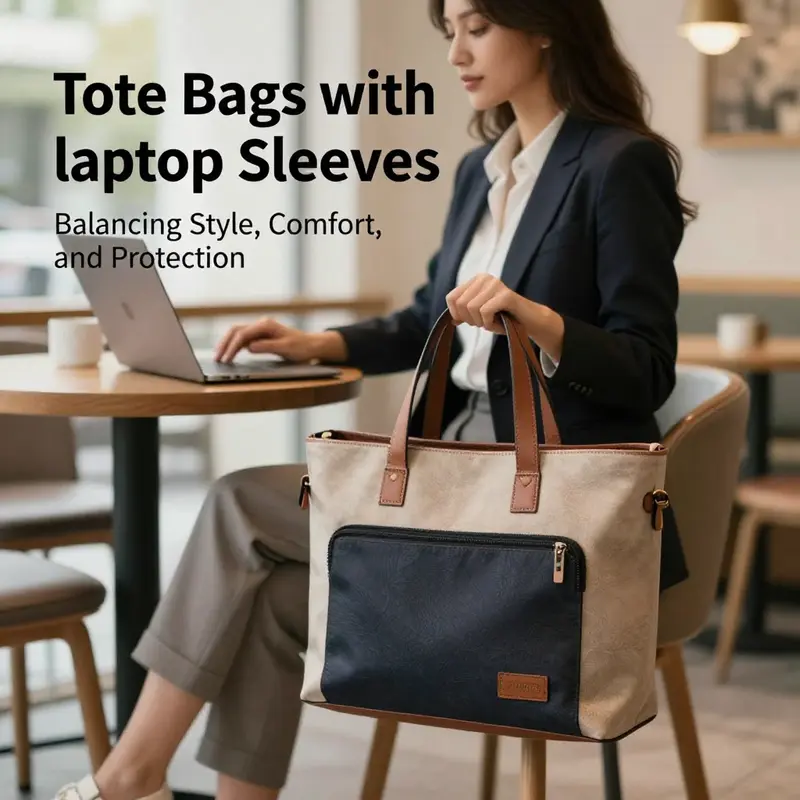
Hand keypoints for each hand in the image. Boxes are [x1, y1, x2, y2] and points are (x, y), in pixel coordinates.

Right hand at [214, 318, 340, 363]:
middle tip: (217, 358)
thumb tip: (249, 347)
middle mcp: (261, 324)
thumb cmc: (301, 347)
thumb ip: (267, 347)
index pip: (243, 335)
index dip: (232, 347)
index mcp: (266, 325)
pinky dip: (234, 346)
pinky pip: (243, 339)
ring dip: (227, 344)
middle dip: (225, 344)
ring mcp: (260, 330)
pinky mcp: (260, 336)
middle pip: (236, 331)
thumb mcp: (286, 348)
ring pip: (237, 334)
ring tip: (220, 357)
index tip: (226, 359)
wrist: (311, 345)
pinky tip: (229, 355)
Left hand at [446, 273, 524, 334]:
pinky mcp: (506, 295)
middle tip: (484, 322)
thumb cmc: (504, 318)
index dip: (456, 314)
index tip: (470, 320)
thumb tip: (452, 319)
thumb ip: (464, 314)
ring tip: (492, 321)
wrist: (529, 321)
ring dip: (481, 322)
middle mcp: (484, 278)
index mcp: (476, 280)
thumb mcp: (479, 315)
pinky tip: (498, 323)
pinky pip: (485, 312)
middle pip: (460, 304)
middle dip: (470, 320)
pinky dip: (489, 323)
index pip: (452, 298)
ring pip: (472, 308)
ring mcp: (495, 285)